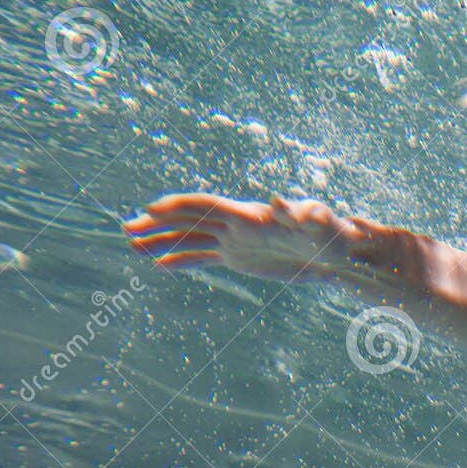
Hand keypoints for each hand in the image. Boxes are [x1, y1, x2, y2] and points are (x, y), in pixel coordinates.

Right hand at [123, 193, 362, 281]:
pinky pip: (205, 258)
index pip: (208, 206)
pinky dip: (183, 261)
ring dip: (163, 241)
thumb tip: (279, 202)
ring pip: (193, 239)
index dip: (180, 206)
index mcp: (251, 215)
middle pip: (192, 220)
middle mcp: (239, 223)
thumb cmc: (335, 235)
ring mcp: (237, 240)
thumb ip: (303, 214)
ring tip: (133, 245)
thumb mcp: (323, 224)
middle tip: (126, 228)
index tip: (150, 209)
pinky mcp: (241, 258)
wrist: (340, 253)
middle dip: (159, 223)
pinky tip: (160, 266)